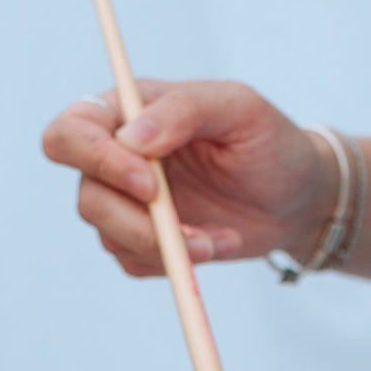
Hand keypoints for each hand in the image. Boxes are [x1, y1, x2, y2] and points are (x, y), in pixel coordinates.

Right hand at [40, 80, 333, 274]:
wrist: (298, 198)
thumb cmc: (269, 142)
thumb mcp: (240, 109)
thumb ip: (185, 110)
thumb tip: (133, 138)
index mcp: (128, 112)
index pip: (72, 132)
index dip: (96, 159)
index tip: (148, 183)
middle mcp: (118, 158)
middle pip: (86, 195)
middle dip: (132, 221)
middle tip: (181, 230)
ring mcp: (127, 203)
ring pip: (109, 235)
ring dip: (165, 246)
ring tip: (218, 239)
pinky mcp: (143, 242)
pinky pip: (135, 262)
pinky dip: (177, 262)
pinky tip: (218, 243)